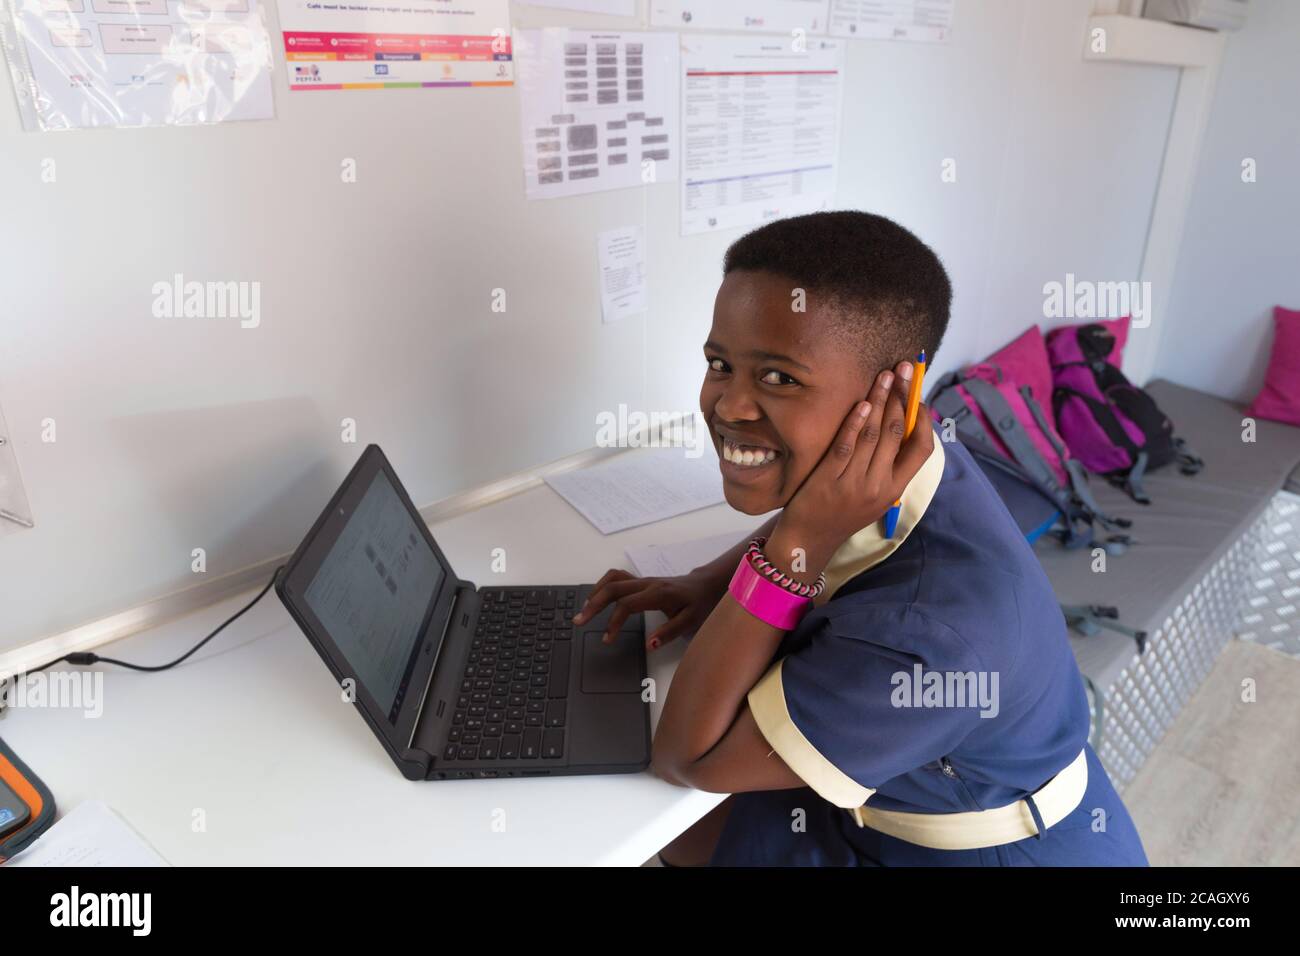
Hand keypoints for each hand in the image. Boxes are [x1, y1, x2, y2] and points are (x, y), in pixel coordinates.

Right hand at [572, 567, 727, 649]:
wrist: (705, 584)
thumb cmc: (698, 604)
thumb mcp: (691, 621)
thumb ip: (670, 632)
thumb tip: (649, 644)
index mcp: (658, 593)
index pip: (626, 605)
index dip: (613, 622)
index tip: (607, 640)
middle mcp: (647, 583)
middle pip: (613, 588)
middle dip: (593, 604)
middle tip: (579, 621)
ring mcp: (642, 579)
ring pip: (612, 578)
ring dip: (595, 592)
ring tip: (585, 609)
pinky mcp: (640, 580)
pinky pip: (616, 577)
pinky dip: (603, 586)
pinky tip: (597, 599)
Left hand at [777, 361, 933, 559]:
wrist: (809, 539)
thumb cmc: (843, 514)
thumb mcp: (875, 498)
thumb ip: (889, 470)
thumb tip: (901, 431)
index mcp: (894, 489)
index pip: (922, 450)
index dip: (923, 421)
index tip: (920, 398)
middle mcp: (879, 485)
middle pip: (897, 433)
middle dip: (903, 397)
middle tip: (905, 370)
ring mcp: (854, 482)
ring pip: (874, 434)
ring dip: (881, 400)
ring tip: (886, 376)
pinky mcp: (829, 478)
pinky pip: (846, 445)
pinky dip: (855, 422)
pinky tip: (861, 402)